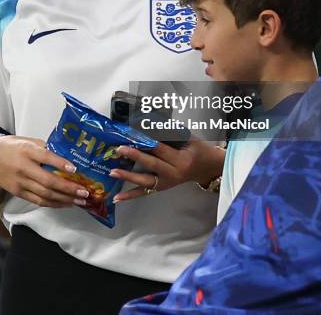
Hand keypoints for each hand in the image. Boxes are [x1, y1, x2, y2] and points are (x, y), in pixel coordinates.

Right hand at [0, 135, 89, 208]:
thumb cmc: (12, 147)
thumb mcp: (28, 141)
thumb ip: (45, 149)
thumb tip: (66, 157)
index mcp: (27, 151)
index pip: (45, 157)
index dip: (61, 164)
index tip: (75, 169)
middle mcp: (23, 168)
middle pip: (48, 181)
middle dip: (68, 189)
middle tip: (84, 192)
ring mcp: (20, 183)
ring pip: (45, 195)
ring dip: (65, 200)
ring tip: (80, 201)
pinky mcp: (18, 193)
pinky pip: (38, 201)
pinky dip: (54, 204)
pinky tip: (66, 204)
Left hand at [110, 139, 224, 202]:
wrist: (207, 168)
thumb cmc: (198, 150)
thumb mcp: (189, 138)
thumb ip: (172, 132)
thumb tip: (151, 123)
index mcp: (182, 159)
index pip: (162, 149)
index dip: (148, 142)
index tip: (134, 135)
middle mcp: (174, 173)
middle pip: (152, 164)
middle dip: (135, 156)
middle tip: (120, 149)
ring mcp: (166, 183)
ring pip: (145, 181)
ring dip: (128, 176)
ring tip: (113, 172)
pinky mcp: (161, 188)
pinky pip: (144, 193)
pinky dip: (130, 196)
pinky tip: (117, 198)